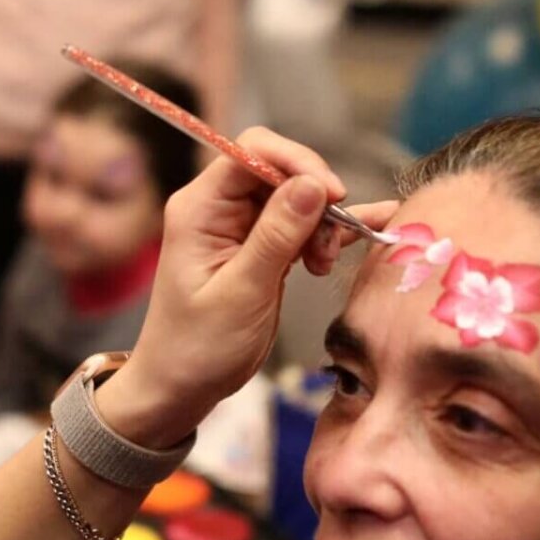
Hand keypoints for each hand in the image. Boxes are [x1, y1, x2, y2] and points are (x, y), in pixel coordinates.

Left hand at [102, 129, 382, 446]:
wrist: (180, 387)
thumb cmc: (198, 347)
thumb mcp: (242, 292)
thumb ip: (276, 236)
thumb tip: (312, 184)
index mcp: (200, 208)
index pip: (252, 152)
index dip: (297, 164)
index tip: (333, 195)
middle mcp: (218, 208)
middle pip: (279, 171)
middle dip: (314, 200)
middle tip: (328, 246)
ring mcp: (239, 226)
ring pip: (295, 198)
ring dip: (321, 224)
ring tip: (322, 266)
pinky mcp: (259, 247)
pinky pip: (298, 225)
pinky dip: (326, 234)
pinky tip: (359, 237)